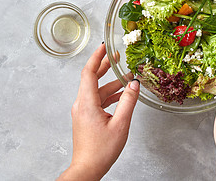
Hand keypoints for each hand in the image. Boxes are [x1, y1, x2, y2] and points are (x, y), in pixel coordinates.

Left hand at [58, 44, 139, 180]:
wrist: (87, 168)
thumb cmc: (100, 151)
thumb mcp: (120, 124)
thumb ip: (128, 101)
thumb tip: (134, 84)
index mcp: (86, 103)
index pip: (89, 73)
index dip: (96, 58)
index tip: (104, 47)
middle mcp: (81, 104)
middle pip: (91, 78)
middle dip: (104, 66)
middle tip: (116, 56)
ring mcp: (82, 111)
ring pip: (96, 90)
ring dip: (110, 83)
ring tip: (126, 77)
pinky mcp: (86, 117)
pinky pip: (97, 100)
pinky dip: (108, 95)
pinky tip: (121, 95)